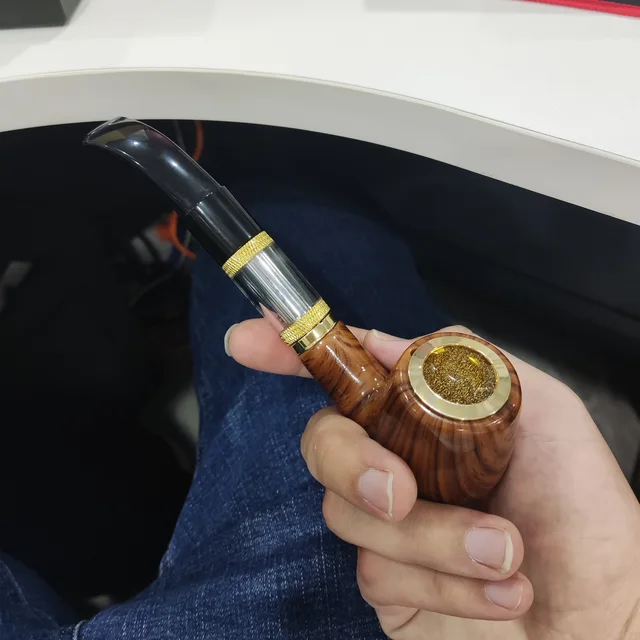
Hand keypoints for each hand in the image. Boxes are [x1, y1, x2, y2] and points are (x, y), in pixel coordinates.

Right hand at [226, 321, 639, 638]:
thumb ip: (464, 359)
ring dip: (434, 537)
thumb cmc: (579, 500)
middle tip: (401, 491)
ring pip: (350, 515)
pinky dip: (442, 582)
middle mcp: (392, 460)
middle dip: (351, 462)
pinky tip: (499, 590)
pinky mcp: (389, 585)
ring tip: (506, 552)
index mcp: (420, 413)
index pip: (342, 374)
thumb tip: (385, 344)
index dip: (289, 352)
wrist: (604, 609)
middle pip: (323, 441)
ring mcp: (386, 524)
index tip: (246, 340)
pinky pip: (378, 574)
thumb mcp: (537, 403)